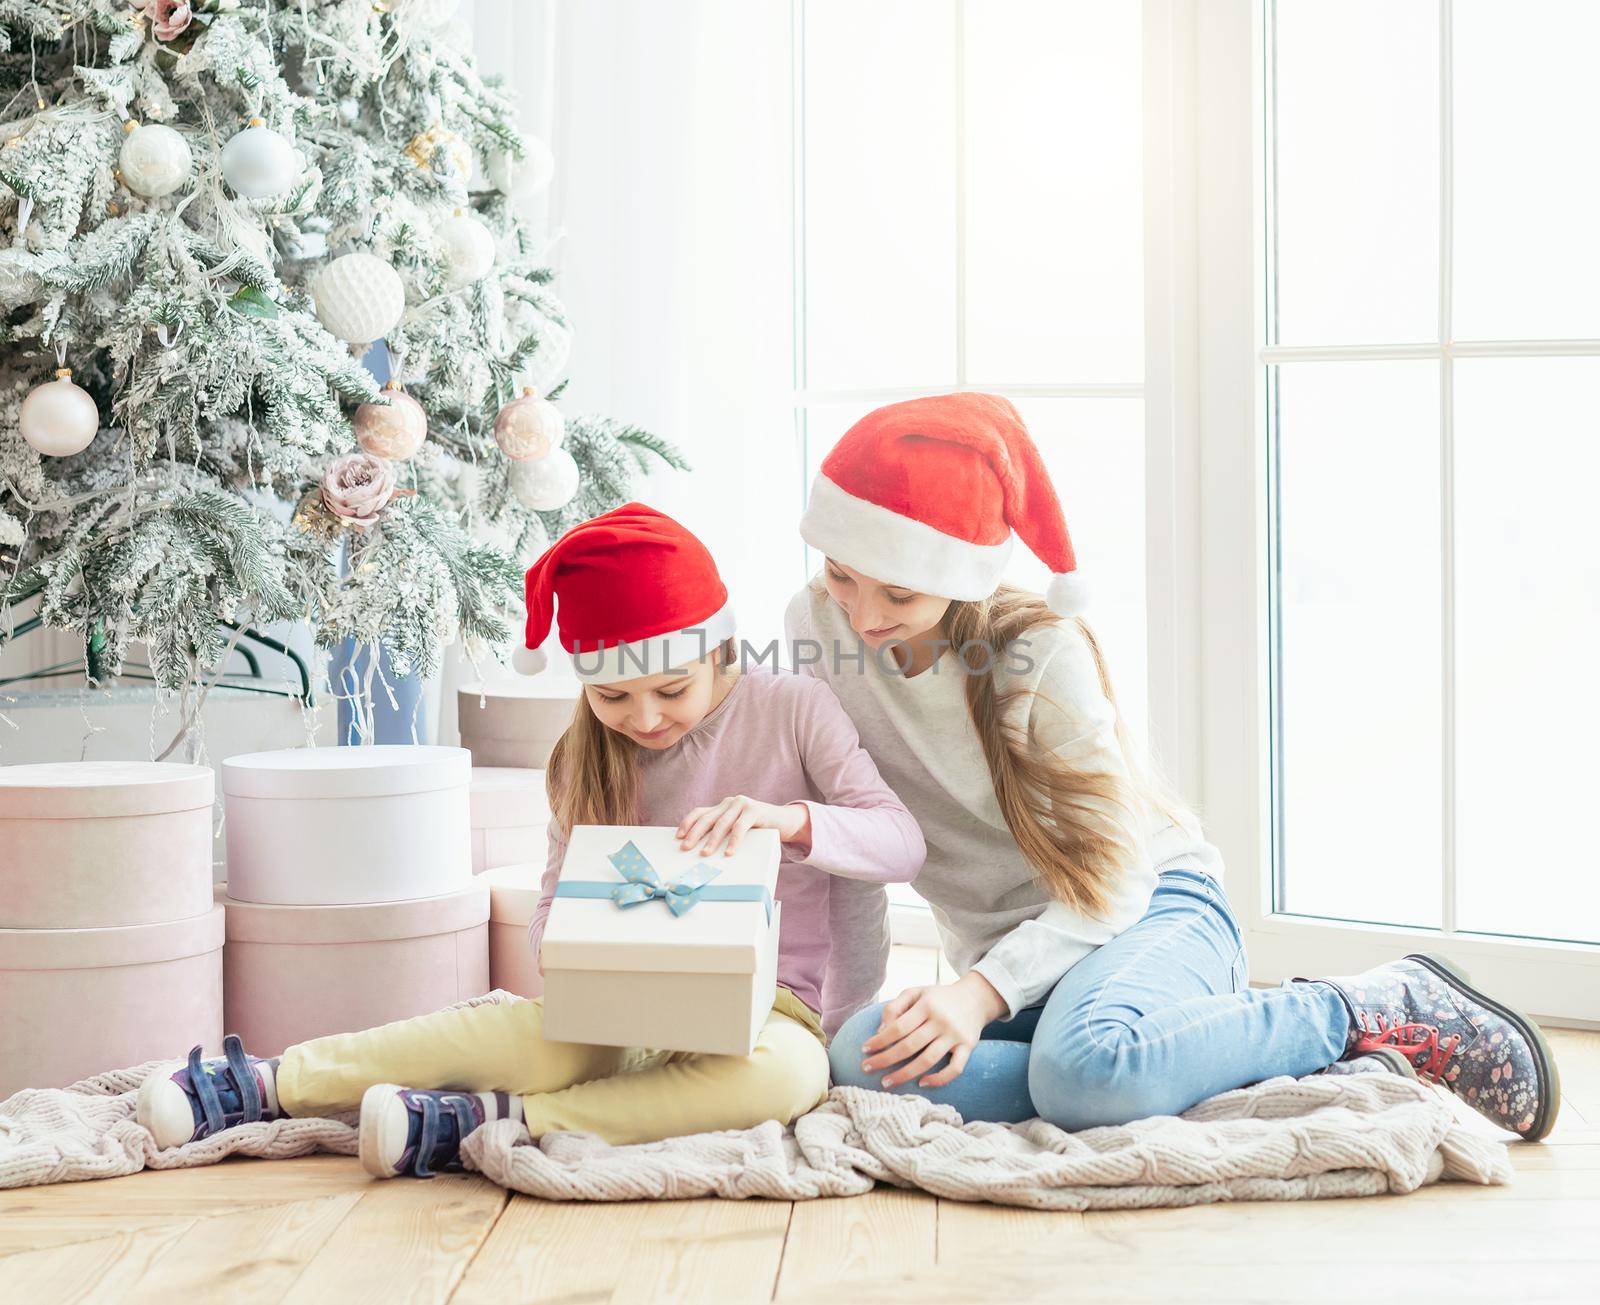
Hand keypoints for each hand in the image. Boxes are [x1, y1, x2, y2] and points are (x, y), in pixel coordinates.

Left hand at [676, 795, 808, 855]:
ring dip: (712, 840)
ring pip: (722, 823)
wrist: (785, 820)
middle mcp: (730, 802)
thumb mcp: (737, 827)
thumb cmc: (758, 828)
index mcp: (723, 806)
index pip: (700, 812)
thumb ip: (723, 831)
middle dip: (694, 834)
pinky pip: (740, 827)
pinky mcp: (754, 810)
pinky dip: (733, 841)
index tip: (678, 837)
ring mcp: (742, 804)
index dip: (687, 823)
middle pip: (707, 818)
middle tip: (686, 848)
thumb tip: (701, 849)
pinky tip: (729, 852)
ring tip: (705, 854)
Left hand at [861, 972, 1007, 1088]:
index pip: (898, 1027)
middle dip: (885, 1059)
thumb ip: (895, 1007)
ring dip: (905, 1074)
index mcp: (927, 1005)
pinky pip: (955, 1069)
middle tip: (867, 1069)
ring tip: (886, 1082)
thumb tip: (879, 1032)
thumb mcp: (916, 992)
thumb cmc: (938, 997)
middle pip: (909, 1046)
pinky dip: (939, 1079)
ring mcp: (956, 1035)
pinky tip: (922, 1083)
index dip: (879, 1040)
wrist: (975, 998)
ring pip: (928, 1060)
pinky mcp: (968, 1047)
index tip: (864, 1050)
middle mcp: (941, 1020)